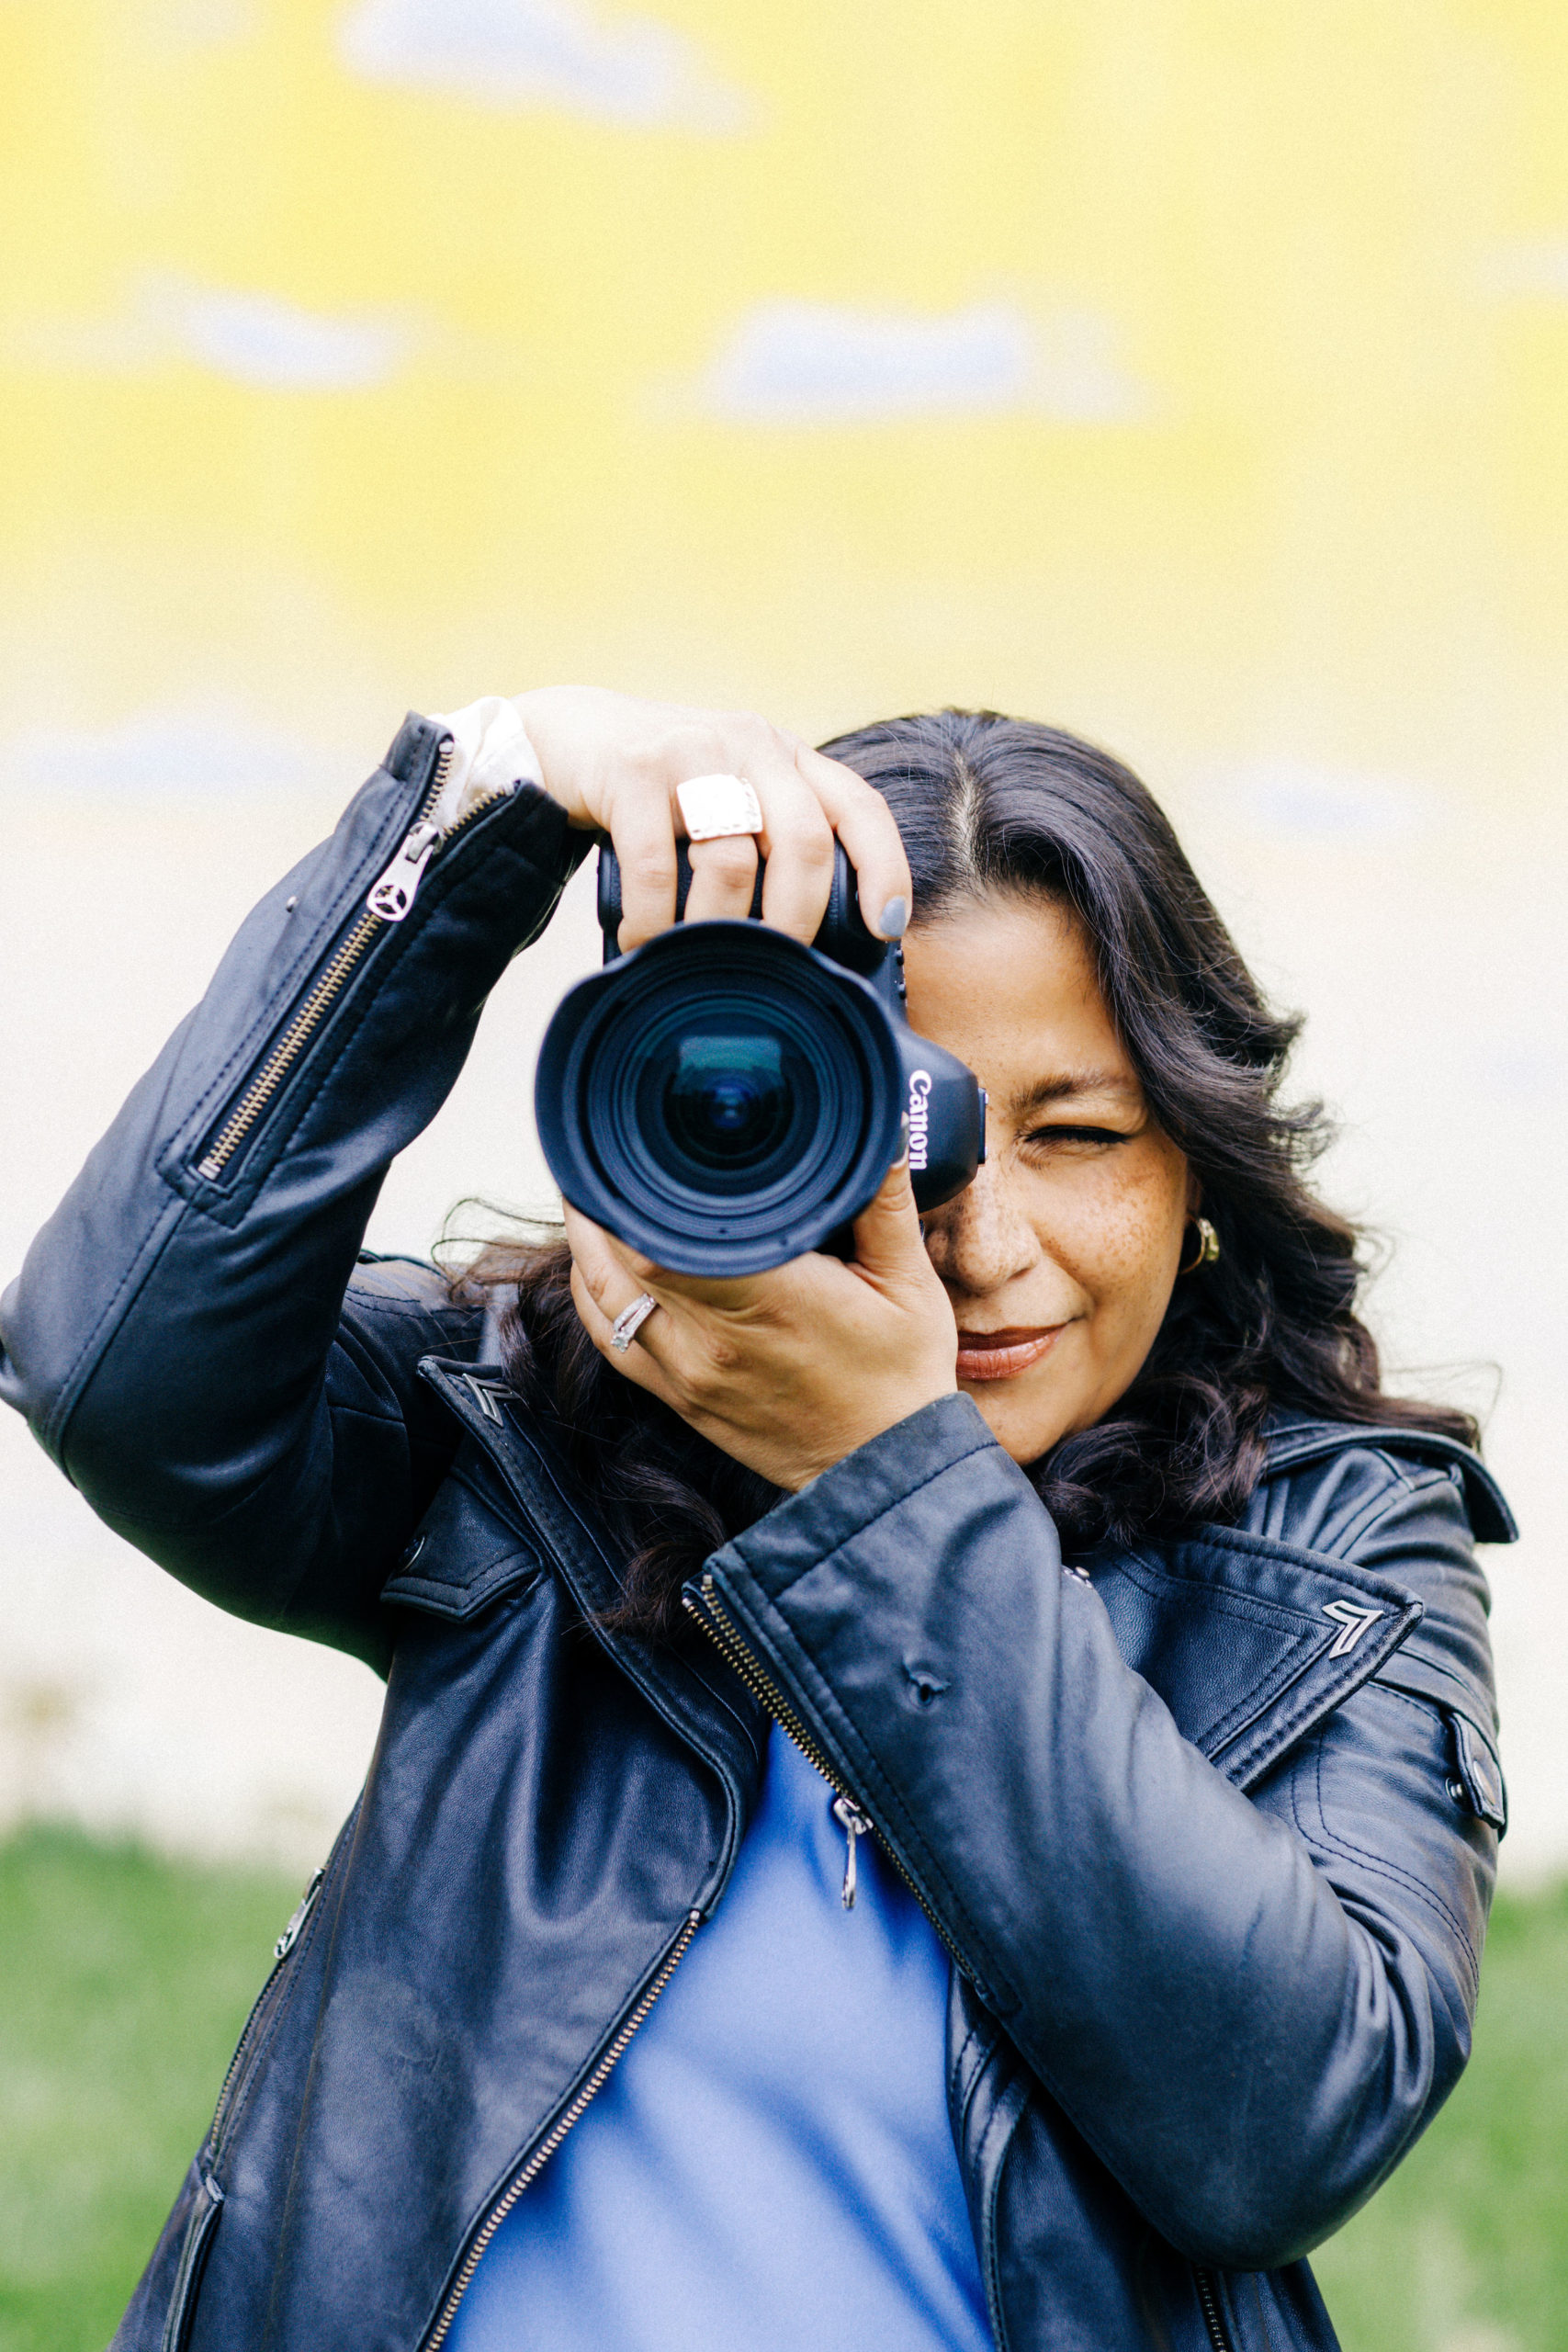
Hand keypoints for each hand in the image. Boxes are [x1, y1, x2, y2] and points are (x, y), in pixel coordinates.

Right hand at [512, 685, 910, 950]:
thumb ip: (766, 836)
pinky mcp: (632, 770)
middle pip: (804, 841)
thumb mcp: (725, 793)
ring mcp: (691, 752)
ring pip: (733, 861)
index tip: (884, 927)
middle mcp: (749, 745)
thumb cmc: (657, 789)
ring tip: (694, 961)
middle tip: (774, 967)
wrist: (564, 735)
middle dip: (797, 920)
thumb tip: (809, 941)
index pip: (859, 807)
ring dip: (717, 930)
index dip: (884, 868)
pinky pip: (658, 868)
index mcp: (785, 756)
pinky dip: (654, 922)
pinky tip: (642, 943)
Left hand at [565, 1154, 959, 1490]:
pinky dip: (592, 1293)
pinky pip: (611, 1339)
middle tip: (610, 1148)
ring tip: (592, 1190)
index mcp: (767, 1299)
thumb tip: (878, 1128)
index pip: (664, 1235)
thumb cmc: (899, 1379)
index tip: (634, 1141)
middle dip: (609, 1199)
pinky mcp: (679, 1398)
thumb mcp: (909, 1284)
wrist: (884, 1474)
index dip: (635, 1187)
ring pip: (603, 1295)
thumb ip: (882, 1201)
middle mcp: (712, 1339)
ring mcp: (687, 1372)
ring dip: (588, 1240)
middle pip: (621, 1255)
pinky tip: (594, 1260)